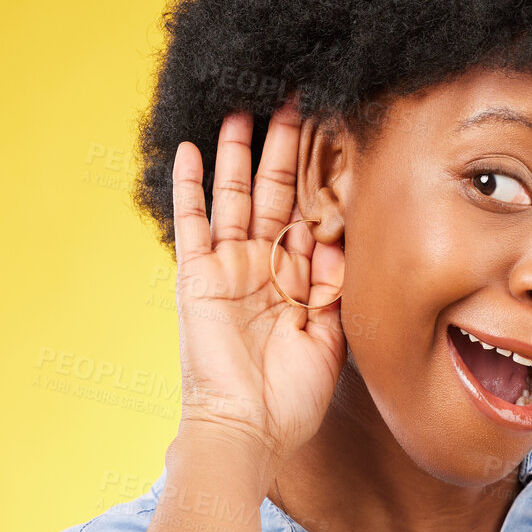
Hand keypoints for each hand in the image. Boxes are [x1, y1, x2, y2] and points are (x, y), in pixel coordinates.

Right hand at [171, 101, 345, 468]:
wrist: (249, 430)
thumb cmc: (292, 397)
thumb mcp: (333, 339)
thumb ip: (337, 289)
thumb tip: (342, 240)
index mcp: (295, 281)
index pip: (310, 217)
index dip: (322, 179)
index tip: (337, 135)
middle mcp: (261, 267)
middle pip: (274, 194)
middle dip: (283, 148)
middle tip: (296, 101)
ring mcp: (227, 269)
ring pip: (234, 197)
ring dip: (237, 154)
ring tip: (244, 108)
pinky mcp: (198, 277)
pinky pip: (191, 223)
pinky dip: (189, 187)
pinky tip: (190, 149)